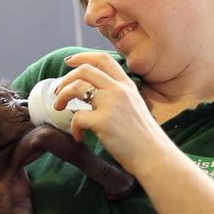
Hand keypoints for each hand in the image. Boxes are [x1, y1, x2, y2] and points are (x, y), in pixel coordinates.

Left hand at [54, 52, 170, 172]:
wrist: (154, 156)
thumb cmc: (144, 138)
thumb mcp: (135, 106)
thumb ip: (119, 96)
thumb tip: (95, 94)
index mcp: (127, 85)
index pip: (103, 59)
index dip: (82, 57)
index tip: (69, 62)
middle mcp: (119, 90)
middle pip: (85, 70)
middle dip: (66, 78)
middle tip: (58, 91)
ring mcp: (111, 104)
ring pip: (77, 87)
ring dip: (62, 96)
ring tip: (59, 107)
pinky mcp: (103, 121)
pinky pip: (77, 117)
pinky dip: (73, 127)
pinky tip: (79, 136)